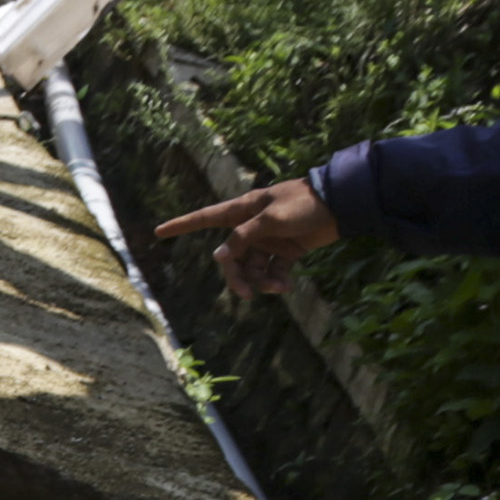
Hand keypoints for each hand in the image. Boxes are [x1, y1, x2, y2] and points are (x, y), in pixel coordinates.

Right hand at [152, 176, 339, 298]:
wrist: (340, 206)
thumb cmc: (303, 204)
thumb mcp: (271, 219)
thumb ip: (243, 237)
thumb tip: (219, 257)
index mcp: (243, 210)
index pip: (205, 218)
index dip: (182, 225)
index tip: (159, 232)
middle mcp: (251, 226)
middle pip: (231, 256)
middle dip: (236, 276)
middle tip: (245, 295)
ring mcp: (268, 239)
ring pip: (252, 267)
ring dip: (261, 281)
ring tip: (279, 289)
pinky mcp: (286, 250)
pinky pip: (272, 270)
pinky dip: (277, 280)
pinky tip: (287, 287)